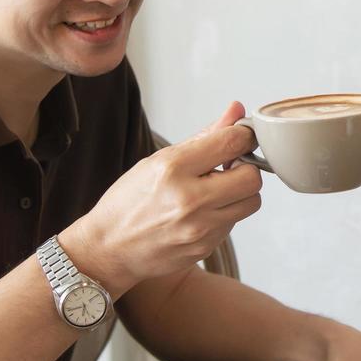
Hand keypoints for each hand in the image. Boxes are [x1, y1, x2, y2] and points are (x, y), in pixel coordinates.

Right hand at [62, 102, 262, 294]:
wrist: (108, 249)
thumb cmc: (128, 202)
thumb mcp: (159, 160)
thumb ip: (204, 137)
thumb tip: (236, 111)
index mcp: (173, 169)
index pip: (233, 142)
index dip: (244, 136)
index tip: (240, 137)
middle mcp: (189, 200)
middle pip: (252, 177)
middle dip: (246, 168)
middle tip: (229, 167)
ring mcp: (199, 228)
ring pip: (251, 202)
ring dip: (240, 193)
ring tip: (215, 190)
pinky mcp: (205, 246)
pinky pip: (234, 223)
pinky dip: (225, 213)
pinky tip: (202, 211)